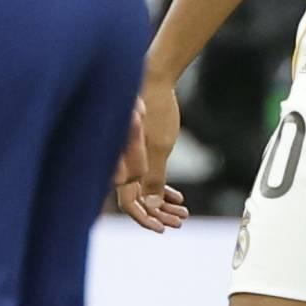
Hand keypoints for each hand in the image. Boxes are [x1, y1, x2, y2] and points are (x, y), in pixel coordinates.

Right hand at [115, 80, 189, 232]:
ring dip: (163, 203)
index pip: (129, 203)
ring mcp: (129, 155)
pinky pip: (147, 177)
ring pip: (144, 190)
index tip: (162, 228)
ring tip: (183, 212)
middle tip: (180, 221)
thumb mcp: (159, 147)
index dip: (145, 219)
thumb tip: (153, 207)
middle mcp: (121, 161)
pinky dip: (161, 187)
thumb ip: (154, 178)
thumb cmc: (156, 108)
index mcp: (122, 163)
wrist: (155, 77)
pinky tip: (177, 196)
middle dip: (158, 213)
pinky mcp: (138, 149)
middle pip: (137, 199)